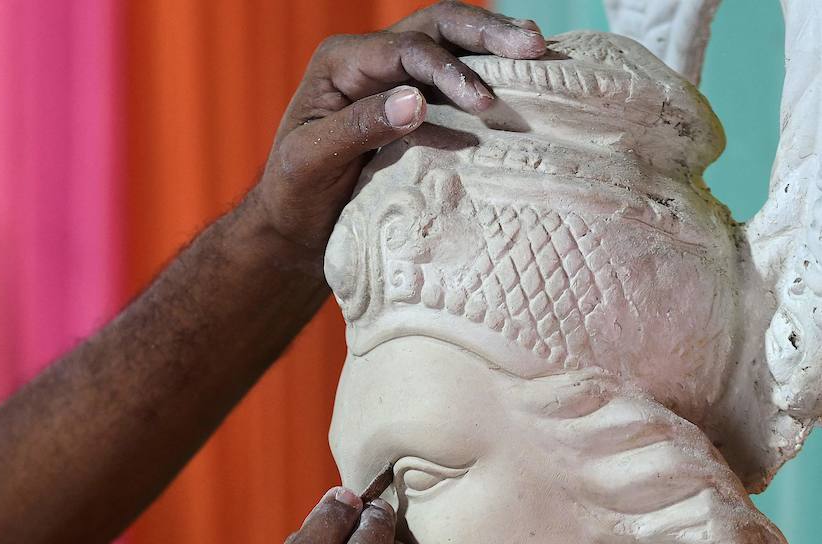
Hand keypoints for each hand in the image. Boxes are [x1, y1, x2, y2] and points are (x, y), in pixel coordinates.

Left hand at [246, 1, 546, 262]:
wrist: (295, 226)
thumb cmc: (294, 195)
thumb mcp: (312, 162)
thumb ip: (358, 128)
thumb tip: (415, 100)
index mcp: (340, 62)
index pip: (404, 50)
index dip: (447, 69)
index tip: (481, 102)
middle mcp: (370, 59)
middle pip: (437, 26)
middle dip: (486, 32)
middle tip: (532, 47)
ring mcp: (395, 77)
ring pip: (452, 44)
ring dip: (496, 46)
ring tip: (541, 53)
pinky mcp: (416, 103)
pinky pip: (457, 79)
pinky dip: (491, 77)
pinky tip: (527, 82)